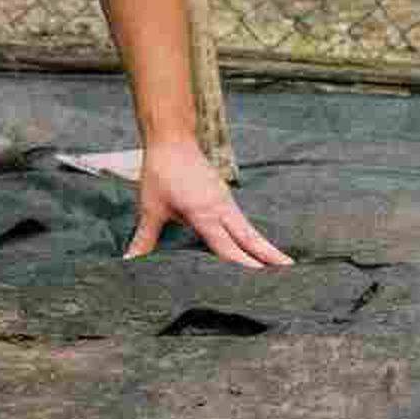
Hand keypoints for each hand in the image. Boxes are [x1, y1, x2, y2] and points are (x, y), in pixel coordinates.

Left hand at [124, 138, 291, 268]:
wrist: (172, 138)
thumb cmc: (161, 171)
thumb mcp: (150, 208)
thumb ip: (144, 239)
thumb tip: (129, 262)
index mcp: (204, 214)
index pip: (227, 247)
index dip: (243, 266)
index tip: (259, 280)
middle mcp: (220, 209)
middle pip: (249, 238)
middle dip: (269, 255)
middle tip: (290, 272)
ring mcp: (225, 202)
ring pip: (249, 230)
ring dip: (265, 247)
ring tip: (284, 265)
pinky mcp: (224, 197)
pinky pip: (242, 222)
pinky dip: (253, 236)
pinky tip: (259, 247)